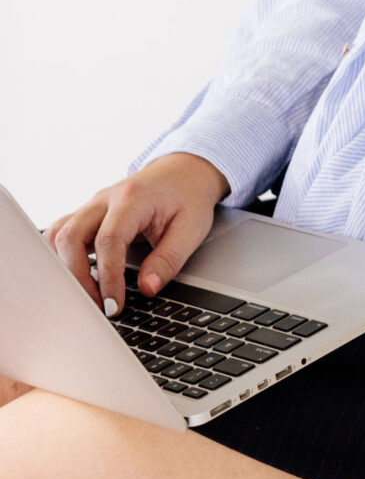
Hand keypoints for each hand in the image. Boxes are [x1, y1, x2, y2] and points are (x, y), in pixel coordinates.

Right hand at [46, 153, 229, 315]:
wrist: (182, 172)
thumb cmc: (187, 197)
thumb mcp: (191, 229)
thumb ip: (169, 260)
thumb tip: (147, 289)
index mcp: (133, 198)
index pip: (109, 240)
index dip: (108, 277)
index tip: (114, 306)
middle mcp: (105, 199)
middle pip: (71, 237)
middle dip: (79, 277)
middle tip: (98, 306)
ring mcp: (92, 206)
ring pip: (58, 235)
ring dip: (65, 269)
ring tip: (87, 296)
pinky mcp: (86, 215)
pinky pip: (60, 235)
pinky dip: (61, 258)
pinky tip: (76, 278)